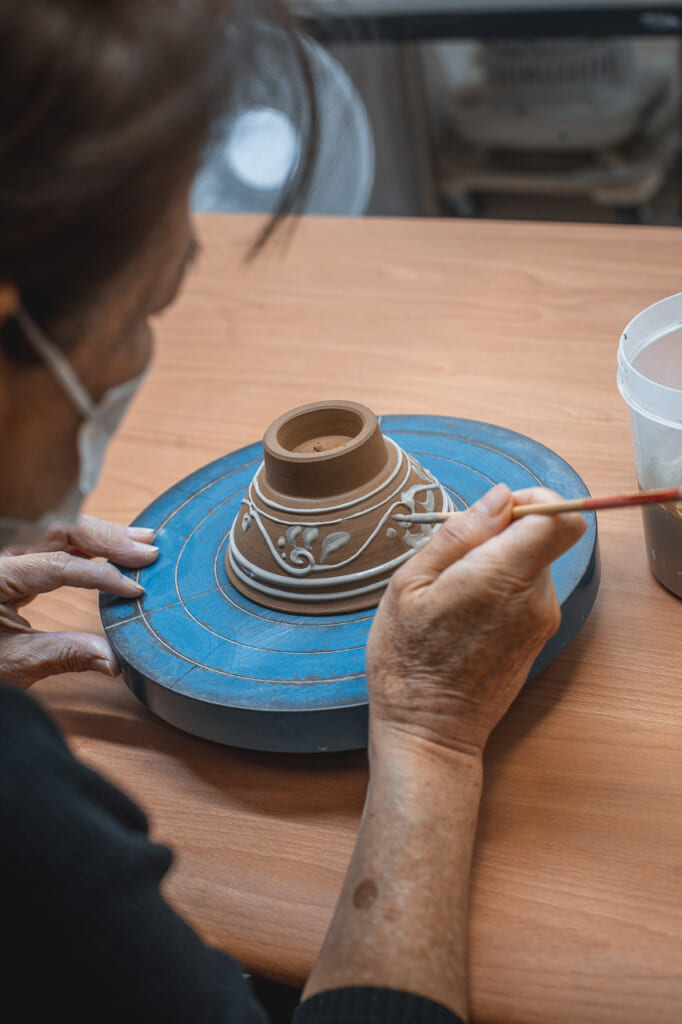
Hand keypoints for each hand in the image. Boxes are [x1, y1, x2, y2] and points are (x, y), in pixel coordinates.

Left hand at [0, 515, 157, 688]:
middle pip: (59, 530)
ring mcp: (4, 554)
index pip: (58, 565)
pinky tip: (111, 551)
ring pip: (56, 529)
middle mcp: (0, 554)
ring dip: (101, 536)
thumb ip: (62, 655)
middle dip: (107, 538)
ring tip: (141, 542)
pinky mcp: (9, 561)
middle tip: (148, 549)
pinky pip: (49, 542)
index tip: (134, 590)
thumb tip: (113, 660)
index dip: (101, 576)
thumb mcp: (9, 665)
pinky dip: (83, 546)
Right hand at [366, 484, 586, 759]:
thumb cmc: (407, 660)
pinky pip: (528, 591)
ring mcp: (541, 619)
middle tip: (456, 555)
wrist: (429, 731)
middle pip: (544, 536)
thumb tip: (499, 498)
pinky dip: (502, 587)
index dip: (534, 501)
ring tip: (453, 590)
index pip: (558, 517)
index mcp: (501, 577)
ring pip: (534, 563)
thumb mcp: (410, 584)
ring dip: (499, 562)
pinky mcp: (539, 636)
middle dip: (505, 532)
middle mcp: (534, 597)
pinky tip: (465, 612)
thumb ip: (459, 535)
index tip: (495, 510)